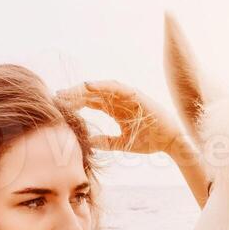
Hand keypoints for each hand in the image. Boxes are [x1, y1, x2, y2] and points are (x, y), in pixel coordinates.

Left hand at [56, 80, 182, 155]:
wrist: (170, 142)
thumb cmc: (150, 142)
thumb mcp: (122, 143)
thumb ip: (106, 142)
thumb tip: (89, 143)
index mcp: (115, 110)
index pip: (92, 103)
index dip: (76, 103)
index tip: (60, 106)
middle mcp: (119, 101)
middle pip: (93, 94)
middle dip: (76, 94)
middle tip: (58, 96)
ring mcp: (127, 97)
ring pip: (102, 88)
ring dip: (85, 88)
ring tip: (69, 90)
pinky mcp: (136, 95)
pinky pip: (116, 87)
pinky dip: (102, 85)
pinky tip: (88, 86)